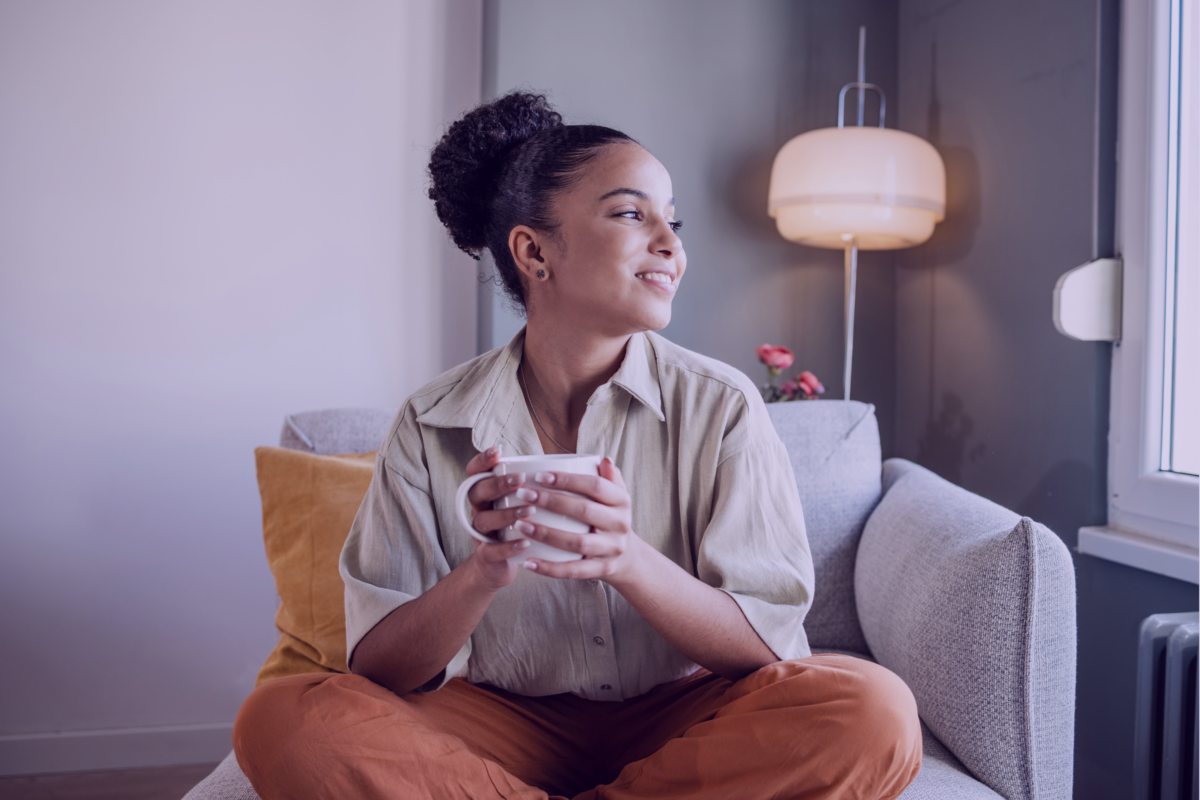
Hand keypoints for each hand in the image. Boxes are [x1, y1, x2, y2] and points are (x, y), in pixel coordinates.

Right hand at [463, 446, 534, 588]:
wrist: (500, 566)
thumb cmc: (519, 528)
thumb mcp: (523, 503)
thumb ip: (539, 484)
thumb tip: (576, 464)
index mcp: (487, 494)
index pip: (476, 472)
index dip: (482, 460)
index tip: (498, 451)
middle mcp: (480, 510)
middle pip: (477, 491)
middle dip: (498, 484)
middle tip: (521, 480)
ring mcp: (481, 533)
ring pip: (484, 520)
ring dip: (506, 514)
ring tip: (529, 512)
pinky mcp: (485, 556)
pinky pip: (491, 550)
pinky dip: (507, 547)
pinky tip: (525, 542)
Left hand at [515, 458, 643, 585]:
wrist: (628, 558)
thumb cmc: (610, 519)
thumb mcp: (616, 497)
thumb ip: (608, 478)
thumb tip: (603, 460)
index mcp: (622, 501)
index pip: (596, 486)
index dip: (568, 480)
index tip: (539, 476)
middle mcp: (621, 524)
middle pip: (584, 511)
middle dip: (551, 502)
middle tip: (523, 495)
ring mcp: (612, 549)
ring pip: (577, 542)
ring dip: (546, 533)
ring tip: (520, 525)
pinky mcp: (602, 569)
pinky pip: (573, 571)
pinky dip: (549, 568)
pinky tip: (529, 562)